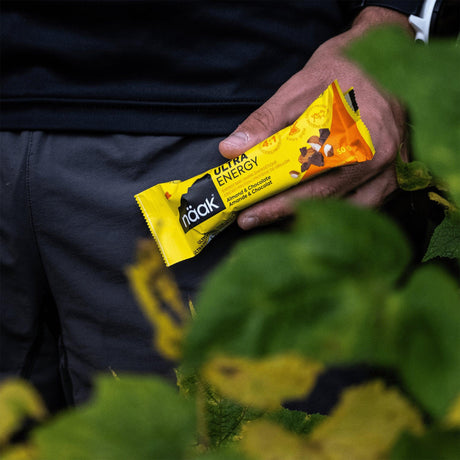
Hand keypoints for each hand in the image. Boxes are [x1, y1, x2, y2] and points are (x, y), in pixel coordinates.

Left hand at [219, 7, 412, 230]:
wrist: (387, 51)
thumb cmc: (346, 65)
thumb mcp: (300, 86)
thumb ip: (266, 121)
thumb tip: (232, 149)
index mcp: (360, 138)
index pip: (311, 183)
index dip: (277, 203)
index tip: (249, 215)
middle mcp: (382, 160)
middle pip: (328, 201)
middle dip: (285, 213)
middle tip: (252, 218)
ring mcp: (393, 170)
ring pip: (349, 209)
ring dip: (314, 214)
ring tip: (279, 211)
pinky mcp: (396, 173)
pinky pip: (365, 202)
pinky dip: (338, 206)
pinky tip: (314, 203)